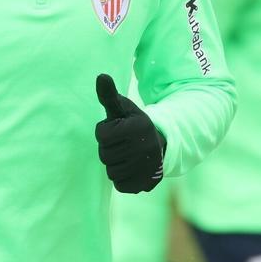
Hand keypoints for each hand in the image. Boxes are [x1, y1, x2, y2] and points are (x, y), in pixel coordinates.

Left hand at [94, 73, 165, 193]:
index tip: (118, 129)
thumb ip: (109, 95)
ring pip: (111, 171)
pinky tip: (131, 168)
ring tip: (127, 155)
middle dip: (110, 148)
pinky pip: (120, 185)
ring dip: (115, 163)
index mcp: (138, 127)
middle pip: (105, 155)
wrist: (160, 145)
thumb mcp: (123, 108)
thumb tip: (101, 76)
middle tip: (123, 143)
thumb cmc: (133, 124)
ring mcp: (148, 168)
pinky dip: (122, 178)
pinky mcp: (146, 184)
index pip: (101, 135)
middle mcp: (146, 148)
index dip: (106, 131)